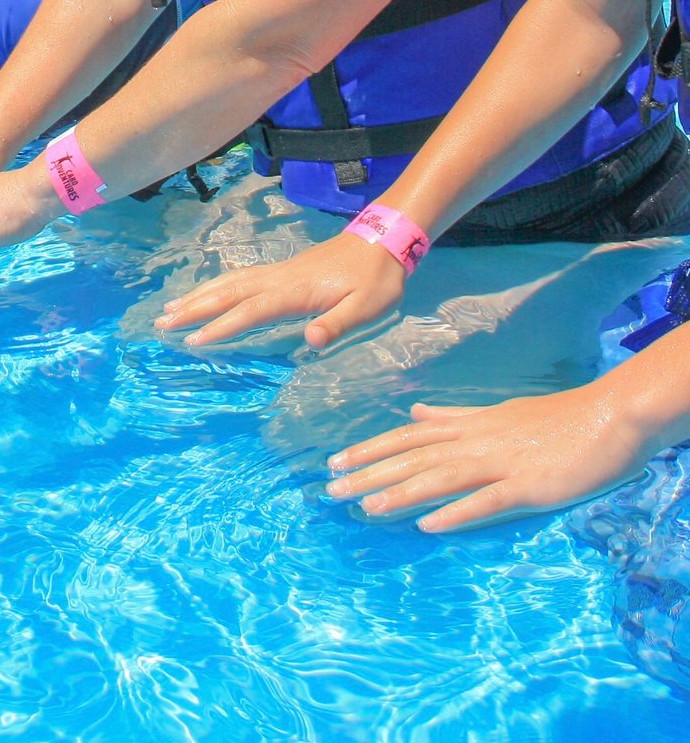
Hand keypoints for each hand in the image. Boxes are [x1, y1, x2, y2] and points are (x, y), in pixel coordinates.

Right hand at [157, 233, 404, 348]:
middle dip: (195, 308)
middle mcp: (279, 278)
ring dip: (200, 295)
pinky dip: (217, 285)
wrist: (381, 241)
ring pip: (230, 282)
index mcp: (295, 291)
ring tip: (173, 308)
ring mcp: (278, 271)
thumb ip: (337, 324)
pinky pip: (240, 278)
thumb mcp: (367, 307)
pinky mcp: (282, 270)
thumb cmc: (375, 279)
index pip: (250, 311)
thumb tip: (310, 342)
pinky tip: (208, 292)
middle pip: (229, 293)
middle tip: (163, 322)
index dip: (220, 326)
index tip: (194, 340)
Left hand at [325, 382, 652, 531]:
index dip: (369, 449)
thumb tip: (417, 413)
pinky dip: (457, 512)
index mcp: (467, 426)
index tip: (334, 461)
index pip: (406, 437)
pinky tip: (429, 524)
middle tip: (330, 488)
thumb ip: (454, 417)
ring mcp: (500, 463)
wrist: (606, 418)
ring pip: (439, 478)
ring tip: (366, 506)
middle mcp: (475, 442)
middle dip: (369, 473)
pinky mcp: (527, 486)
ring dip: (401, 493)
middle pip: (412, 458)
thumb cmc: (552, 419)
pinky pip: (486, 501)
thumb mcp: (496, 412)